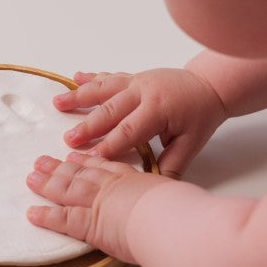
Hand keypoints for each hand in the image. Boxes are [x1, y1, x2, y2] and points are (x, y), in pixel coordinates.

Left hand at [26, 151, 164, 262]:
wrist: (169, 218)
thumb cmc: (177, 209)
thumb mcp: (174, 195)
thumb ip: (167, 196)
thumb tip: (174, 203)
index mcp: (130, 179)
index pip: (104, 166)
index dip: (87, 160)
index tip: (74, 156)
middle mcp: (110, 186)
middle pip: (79, 173)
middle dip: (59, 167)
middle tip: (42, 161)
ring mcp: (97, 203)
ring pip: (67, 189)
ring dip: (48, 183)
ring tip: (32, 177)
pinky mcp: (88, 223)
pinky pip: (62, 219)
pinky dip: (46, 216)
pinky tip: (32, 213)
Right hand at [53, 68, 226, 177]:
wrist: (210, 85)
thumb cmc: (200, 116)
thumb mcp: (191, 144)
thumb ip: (171, 165)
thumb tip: (154, 188)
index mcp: (159, 110)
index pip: (129, 131)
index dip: (108, 146)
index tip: (90, 160)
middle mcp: (144, 92)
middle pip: (110, 111)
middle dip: (88, 126)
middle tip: (69, 140)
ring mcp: (137, 81)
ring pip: (103, 89)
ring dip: (79, 97)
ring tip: (57, 104)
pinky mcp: (133, 77)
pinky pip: (108, 77)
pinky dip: (90, 79)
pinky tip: (73, 79)